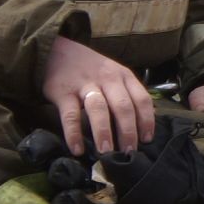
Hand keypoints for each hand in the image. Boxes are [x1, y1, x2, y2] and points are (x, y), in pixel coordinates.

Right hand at [42, 35, 154, 153]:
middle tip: (128, 153)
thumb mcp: (114, 74)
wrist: (57, 51)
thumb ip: (126, 94)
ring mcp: (85, 84)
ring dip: (104, 132)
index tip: (147, 140)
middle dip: (128, 132)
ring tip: (106, 153)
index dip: (146, 121)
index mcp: (123, 76)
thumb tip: (141, 126)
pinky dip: (73, 133)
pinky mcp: (63, 92)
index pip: (141, 99)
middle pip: (123, 106)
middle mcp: (107, 79)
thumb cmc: (91, 69)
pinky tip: (77, 150)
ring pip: (99, 109)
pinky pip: (70, 115)